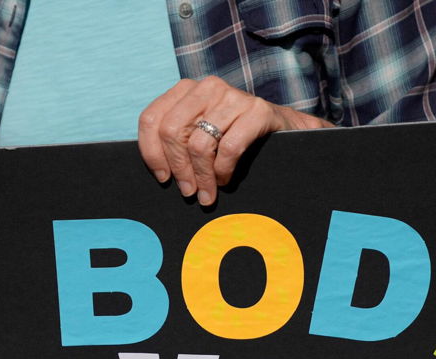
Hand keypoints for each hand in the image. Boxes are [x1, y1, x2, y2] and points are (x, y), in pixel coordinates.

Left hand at [138, 77, 332, 205]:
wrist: (284, 131)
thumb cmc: (235, 136)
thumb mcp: (201, 133)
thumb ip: (178, 141)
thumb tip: (157, 170)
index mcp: (186, 90)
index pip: (151, 119)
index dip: (152, 154)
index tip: (163, 178)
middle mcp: (207, 87)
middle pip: (172, 132)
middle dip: (179, 169)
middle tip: (189, 192)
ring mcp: (233, 96)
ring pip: (200, 144)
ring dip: (202, 177)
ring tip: (208, 193)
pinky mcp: (258, 109)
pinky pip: (230, 147)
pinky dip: (224, 171)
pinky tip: (226, 180)